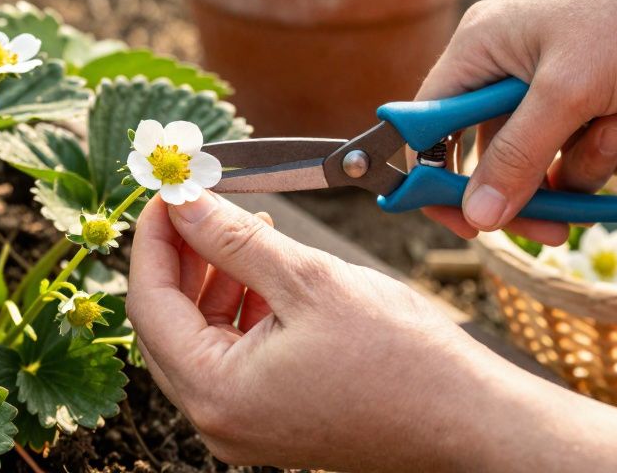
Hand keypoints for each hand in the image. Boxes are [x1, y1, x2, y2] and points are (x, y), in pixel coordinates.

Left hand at [127, 191, 616, 472]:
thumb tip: (183, 202)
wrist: (468, 417)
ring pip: (197, 337)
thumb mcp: (309, 279)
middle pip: (166, 323)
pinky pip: (229, 358)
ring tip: (244, 231)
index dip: (153, 237)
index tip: (166, 189)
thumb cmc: (401, 358)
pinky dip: (237, 310)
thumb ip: (234, 239)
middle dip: (180, 256)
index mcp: (216, 392)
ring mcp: (243, 426)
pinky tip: (264, 273)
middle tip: (199, 203)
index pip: (149, 303)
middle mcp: (218, 420)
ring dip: (210, 280)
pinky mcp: (270, 420)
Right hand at [417, 0, 616, 243]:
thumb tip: (477, 216)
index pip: (429, 128)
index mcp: (478, 52)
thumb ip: (516, 158)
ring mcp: (556, 86)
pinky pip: (595, 150)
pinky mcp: (600, 98)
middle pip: (495, 158)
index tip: (467, 225)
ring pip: (552, 162)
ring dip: (591, 161)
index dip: (438, 180)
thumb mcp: (566, 93)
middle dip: (534, 189)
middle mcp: (508, 70)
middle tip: (554, 230)